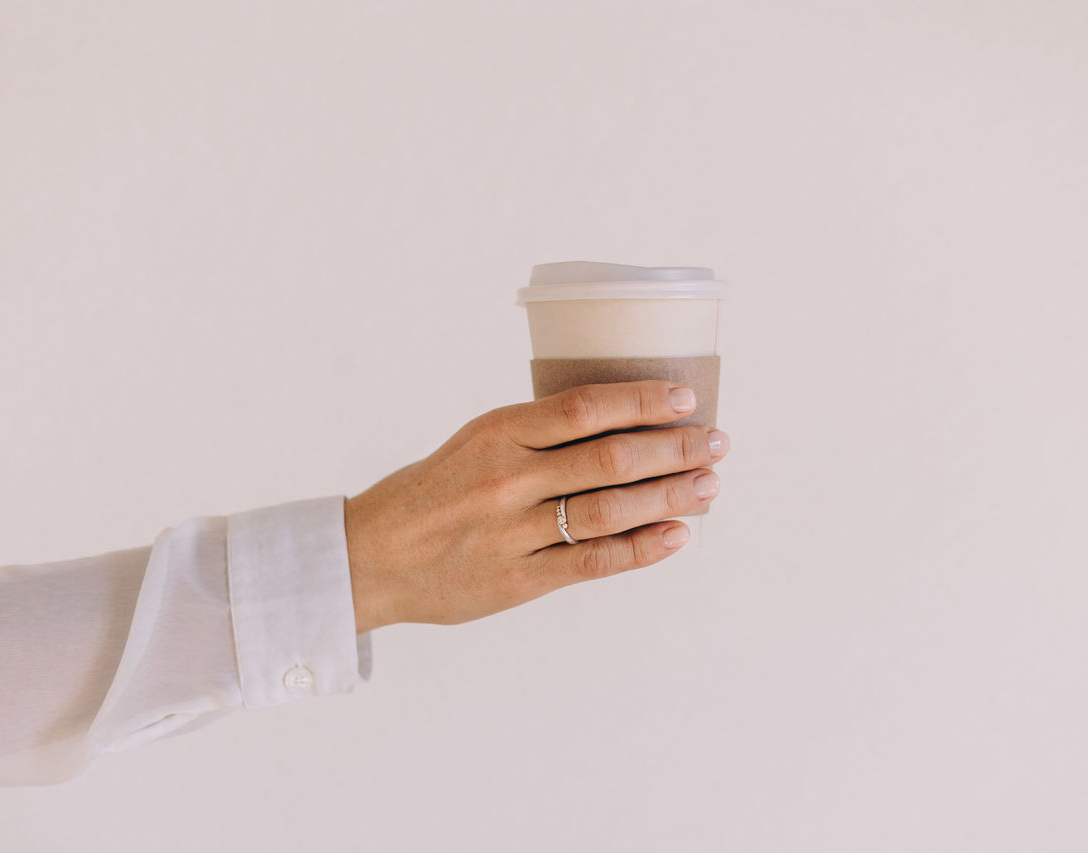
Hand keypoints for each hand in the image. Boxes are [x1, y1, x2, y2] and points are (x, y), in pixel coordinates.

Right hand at [342, 380, 729, 631]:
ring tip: (708, 486)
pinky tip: (677, 535)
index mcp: (497, 431)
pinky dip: (641, 549)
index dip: (642, 401)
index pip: (584, 407)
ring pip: (609, 510)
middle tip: (717, 443)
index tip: (687, 398)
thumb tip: (625, 424)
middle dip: (674, 449)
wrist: (371, 557)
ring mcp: (512, 533)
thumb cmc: (434, 492)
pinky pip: (593, 562)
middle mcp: (507, 479)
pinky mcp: (518, 581)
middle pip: (609, 459)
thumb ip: (538, 435)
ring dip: (669, 497)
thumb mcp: (476, 442)